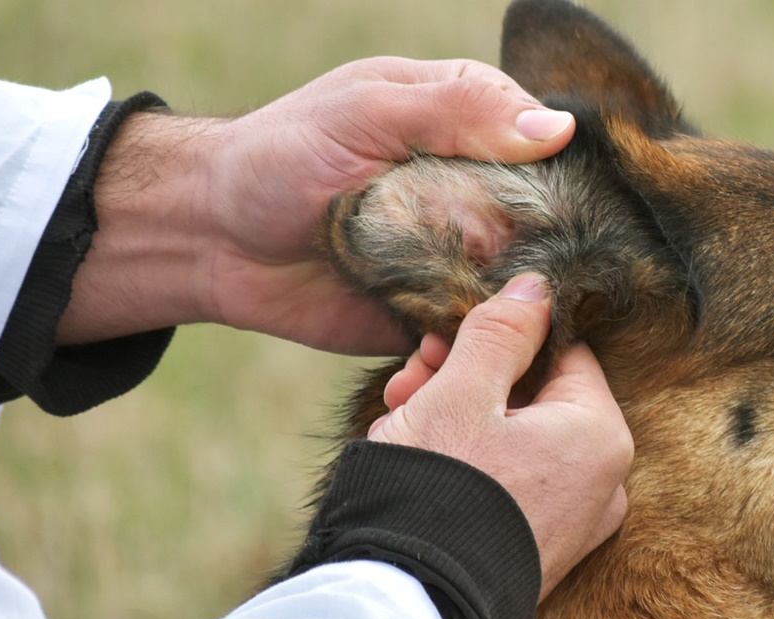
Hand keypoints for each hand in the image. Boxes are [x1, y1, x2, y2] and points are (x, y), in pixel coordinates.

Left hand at [59, 58, 574, 352]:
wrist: (214, 239)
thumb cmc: (281, 157)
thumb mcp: (365, 112)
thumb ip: (457, 112)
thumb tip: (558, 128)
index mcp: (466, 119)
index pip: (547, 142)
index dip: (559, 174)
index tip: (551, 207)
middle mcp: (474, 187)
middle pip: (545, 220)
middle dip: (535, 250)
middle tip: (492, 266)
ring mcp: (458, 252)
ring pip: (519, 282)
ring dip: (505, 305)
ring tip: (461, 313)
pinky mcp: (436, 310)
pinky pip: (477, 331)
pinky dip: (469, 345)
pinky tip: (442, 352)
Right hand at [368, 273, 632, 599]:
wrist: (413, 603)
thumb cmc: (442, 487)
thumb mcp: (462, 389)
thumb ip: (502, 330)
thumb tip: (540, 283)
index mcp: (599, 433)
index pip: (559, 352)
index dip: (498, 336)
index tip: (441, 338)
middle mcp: (602, 481)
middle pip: (532, 396)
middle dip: (466, 376)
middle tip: (410, 374)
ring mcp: (573, 522)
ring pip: (515, 438)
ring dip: (456, 414)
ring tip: (400, 414)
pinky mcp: (540, 549)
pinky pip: (510, 483)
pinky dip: (469, 462)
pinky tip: (418, 453)